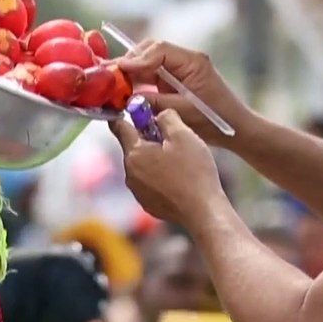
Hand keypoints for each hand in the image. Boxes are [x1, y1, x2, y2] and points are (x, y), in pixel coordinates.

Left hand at [110, 108, 225, 228]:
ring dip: (155, 159)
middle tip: (172, 138)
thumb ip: (166, 117)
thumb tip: (159, 114)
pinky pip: (149, 182)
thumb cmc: (193, 172)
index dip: (130, 116)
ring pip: (142, 165)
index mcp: (134, 153)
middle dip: (149, 139)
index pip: (120, 127)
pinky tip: (178, 178)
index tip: (139, 112)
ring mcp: (137, 191)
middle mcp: (130, 173)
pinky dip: (159, 176)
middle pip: (134, 147)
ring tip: (179, 160)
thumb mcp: (183, 135)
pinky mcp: (148, 203)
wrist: (203, 210)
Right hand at [115, 40, 243, 142]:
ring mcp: (178, 70)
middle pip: (151, 51)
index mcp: (193, 62)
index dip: (138, 58)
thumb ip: (156, 102)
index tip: (121, 69)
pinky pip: (151, 75)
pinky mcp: (173, 81)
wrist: (234, 129)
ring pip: (148, 62)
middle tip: (111, 75)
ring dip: (131, 72)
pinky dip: (137, 81)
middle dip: (130, 61)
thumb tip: (129, 98)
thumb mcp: (184, 112)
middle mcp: (185, 61)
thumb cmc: (216, 120)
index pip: (160, 50)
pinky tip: (125, 90)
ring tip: (113, 83)